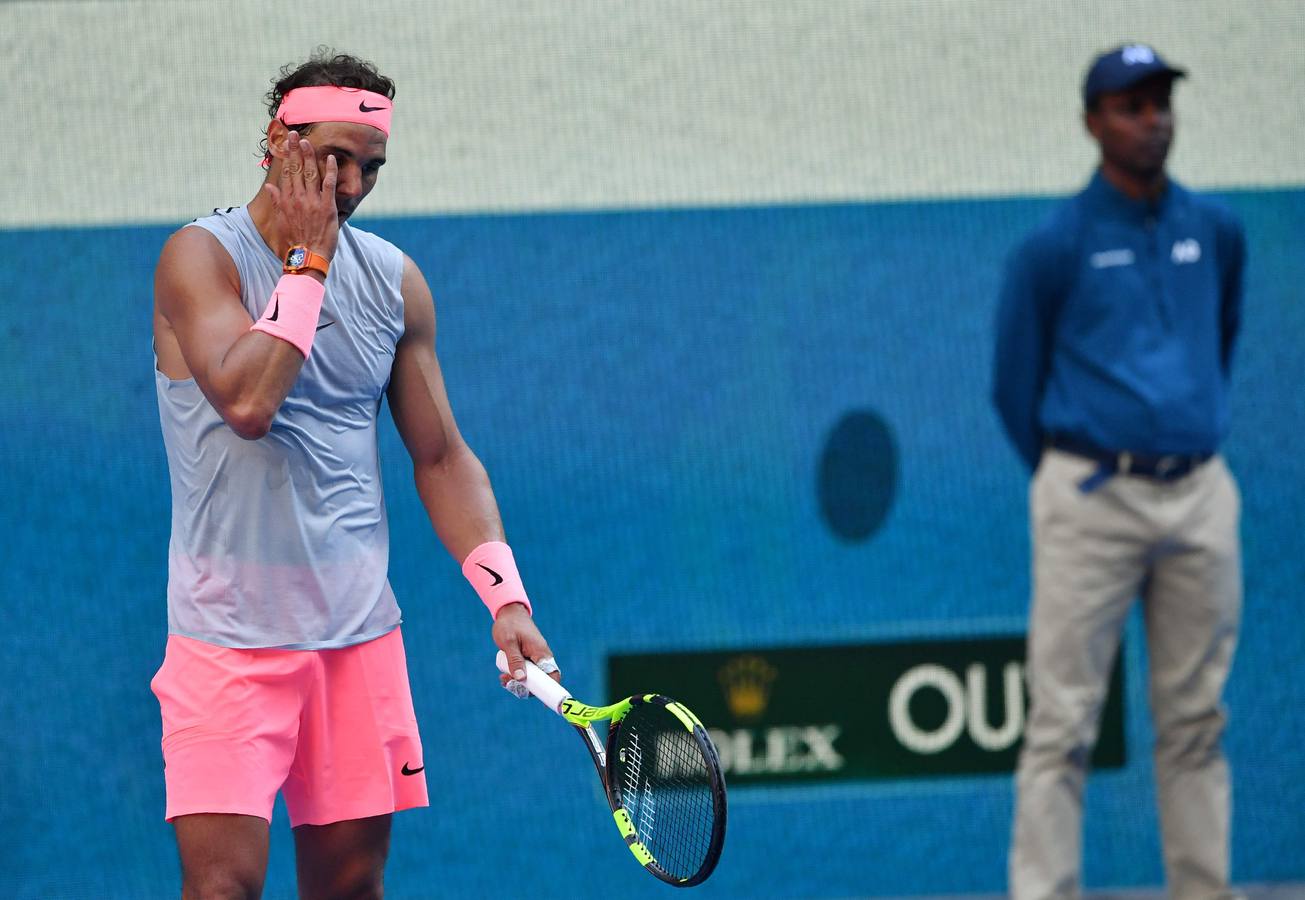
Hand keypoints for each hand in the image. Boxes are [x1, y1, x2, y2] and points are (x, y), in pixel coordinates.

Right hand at [262, 130, 339, 260]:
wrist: (306, 257)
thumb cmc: (294, 241)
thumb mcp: (281, 220)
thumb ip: (276, 202)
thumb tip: (269, 187)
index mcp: (286, 200)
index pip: (286, 172)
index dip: (287, 156)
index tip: (286, 142)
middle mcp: (298, 198)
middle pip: (296, 169)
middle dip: (295, 150)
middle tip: (294, 134)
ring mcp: (312, 201)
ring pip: (310, 173)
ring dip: (309, 156)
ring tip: (307, 142)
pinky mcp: (327, 207)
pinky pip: (329, 185)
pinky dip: (330, 171)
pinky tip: (331, 159)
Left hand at [492, 603, 560, 686]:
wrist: (509, 613)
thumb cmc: (509, 625)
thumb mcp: (509, 642)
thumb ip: (514, 660)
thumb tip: (520, 679)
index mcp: (541, 653)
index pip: (552, 675)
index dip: (550, 689)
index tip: (541, 700)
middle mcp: (541, 657)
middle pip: (540, 681)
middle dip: (525, 687)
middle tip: (508, 684)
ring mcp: (535, 658)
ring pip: (531, 678)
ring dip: (518, 682)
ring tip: (503, 678)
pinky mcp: (528, 658)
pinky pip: (526, 672)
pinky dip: (516, 676)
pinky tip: (504, 675)